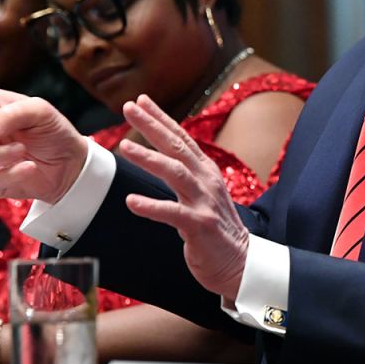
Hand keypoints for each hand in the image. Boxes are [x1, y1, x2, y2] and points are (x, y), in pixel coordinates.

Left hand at [117, 94, 249, 299]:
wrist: (240, 262)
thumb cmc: (215, 230)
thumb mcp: (202, 195)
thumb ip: (186, 176)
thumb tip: (164, 158)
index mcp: (205, 172)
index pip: (181, 137)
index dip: (161, 118)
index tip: (141, 100)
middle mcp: (206, 181)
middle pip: (177, 146)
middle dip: (152, 125)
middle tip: (128, 107)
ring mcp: (204, 202)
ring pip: (175, 173)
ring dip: (149, 158)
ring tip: (124, 147)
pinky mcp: (200, 226)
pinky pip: (172, 213)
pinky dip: (151, 206)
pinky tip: (131, 201)